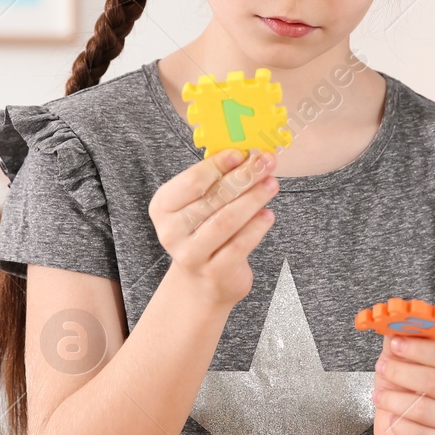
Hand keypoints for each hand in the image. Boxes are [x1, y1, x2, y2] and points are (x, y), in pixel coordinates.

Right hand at [148, 147, 278, 308]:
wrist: (202, 281)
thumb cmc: (203, 231)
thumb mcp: (199, 205)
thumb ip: (216, 182)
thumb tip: (249, 155)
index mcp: (162, 207)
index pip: (192, 181)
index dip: (219, 164)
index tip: (242, 152)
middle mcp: (171, 231)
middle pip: (214, 198)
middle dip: (244, 177)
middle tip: (266, 162)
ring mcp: (191, 254)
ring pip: (227, 220)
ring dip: (254, 198)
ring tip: (272, 184)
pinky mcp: (214, 272)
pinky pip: (240, 244)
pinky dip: (257, 226)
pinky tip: (268, 214)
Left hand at [372, 335, 434, 434]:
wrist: (406, 428)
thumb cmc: (406, 388)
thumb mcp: (401, 360)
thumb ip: (400, 339)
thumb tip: (393, 322)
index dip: (420, 349)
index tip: (395, 344)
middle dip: (402, 373)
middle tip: (381, 368)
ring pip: (425, 410)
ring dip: (394, 400)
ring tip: (378, 396)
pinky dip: (399, 426)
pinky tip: (391, 419)